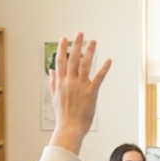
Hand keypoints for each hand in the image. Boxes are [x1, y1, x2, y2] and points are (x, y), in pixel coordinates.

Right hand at [48, 32, 109, 153]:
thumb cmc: (63, 114)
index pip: (60, 61)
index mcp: (60, 82)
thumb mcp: (55, 97)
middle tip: (80, 33)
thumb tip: (51, 71)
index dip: (61, 49)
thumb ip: (53, 82)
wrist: (70, 128)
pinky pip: (98, 77)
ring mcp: (80, 86)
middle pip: (73, 59)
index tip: (63, 38)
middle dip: (76, 44)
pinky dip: (103, 68)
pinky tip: (108, 60)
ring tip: (93, 41)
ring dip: (89, 51)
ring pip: (85, 64)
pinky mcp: (91, 92)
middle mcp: (70, 82)